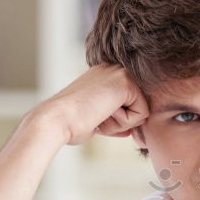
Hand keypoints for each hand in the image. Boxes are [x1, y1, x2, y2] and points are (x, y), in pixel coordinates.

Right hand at [31, 63, 148, 146]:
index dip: (118, 121)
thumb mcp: (97, 117)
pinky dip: (124, 123)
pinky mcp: (126, 83)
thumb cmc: (71, 123)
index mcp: (105, 75)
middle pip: (138, 107)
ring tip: (98, 116)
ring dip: (121, 123)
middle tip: (96, 118)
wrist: (57, 120)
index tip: (96, 119)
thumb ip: (115, 118)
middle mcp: (114, 70)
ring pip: (141, 111)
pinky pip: (142, 114)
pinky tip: (102, 115)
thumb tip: (131, 130)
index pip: (129, 104)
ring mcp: (120, 73)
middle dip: (121, 122)